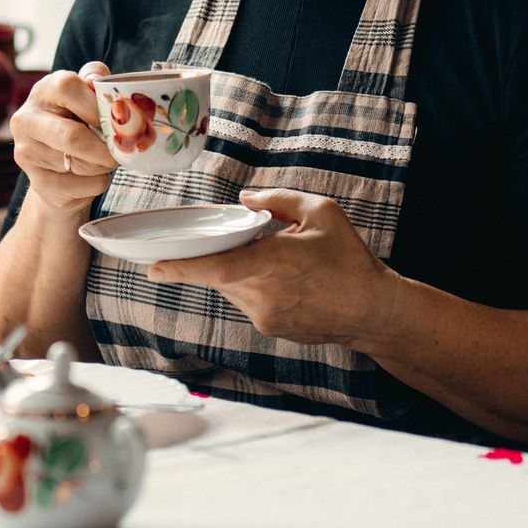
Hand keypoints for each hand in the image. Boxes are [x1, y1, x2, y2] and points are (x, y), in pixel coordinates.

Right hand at [10, 62, 117, 216]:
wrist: (57, 167)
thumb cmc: (78, 123)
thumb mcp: (86, 96)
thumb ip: (97, 83)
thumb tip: (111, 86)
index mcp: (43, 92)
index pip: (67, 87)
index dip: (96, 103)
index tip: (113, 117)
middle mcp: (27, 120)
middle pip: (72, 136)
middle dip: (106, 147)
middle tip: (123, 150)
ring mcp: (28, 153)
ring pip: (80, 164)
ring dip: (104, 165)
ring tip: (106, 159)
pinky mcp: (39, 183)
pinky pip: (82, 185)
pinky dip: (97, 182)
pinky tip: (92, 175)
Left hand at [146, 189, 403, 348]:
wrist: (374, 310)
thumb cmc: (350, 258)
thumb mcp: (322, 212)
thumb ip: (277, 199)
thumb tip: (246, 198)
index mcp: (272, 263)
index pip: (215, 268)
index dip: (180, 268)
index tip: (153, 268)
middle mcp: (262, 294)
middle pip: (221, 273)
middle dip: (223, 255)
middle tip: (252, 243)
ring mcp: (265, 317)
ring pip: (233, 288)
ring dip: (242, 271)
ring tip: (284, 263)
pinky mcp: (271, 329)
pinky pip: (249, 302)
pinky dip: (257, 287)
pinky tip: (291, 282)